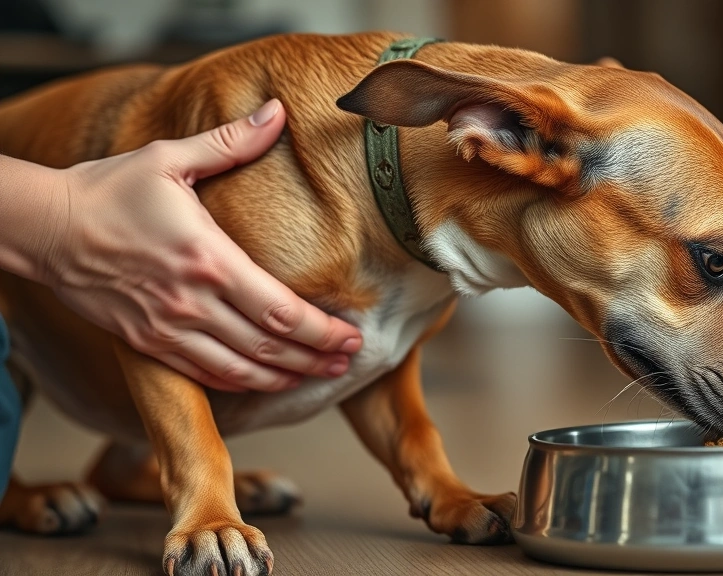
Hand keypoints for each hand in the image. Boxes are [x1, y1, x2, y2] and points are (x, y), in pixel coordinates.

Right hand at [39, 100, 360, 391]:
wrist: (44, 228)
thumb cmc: (109, 190)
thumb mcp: (170, 159)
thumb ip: (231, 142)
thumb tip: (277, 112)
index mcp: (208, 259)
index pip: (280, 311)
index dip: (322, 332)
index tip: (353, 336)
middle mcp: (192, 303)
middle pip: (269, 347)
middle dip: (316, 359)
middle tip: (350, 362)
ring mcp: (168, 329)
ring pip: (240, 370)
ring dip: (285, 377)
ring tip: (320, 376)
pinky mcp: (148, 343)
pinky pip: (204, 375)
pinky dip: (241, 383)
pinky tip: (265, 381)